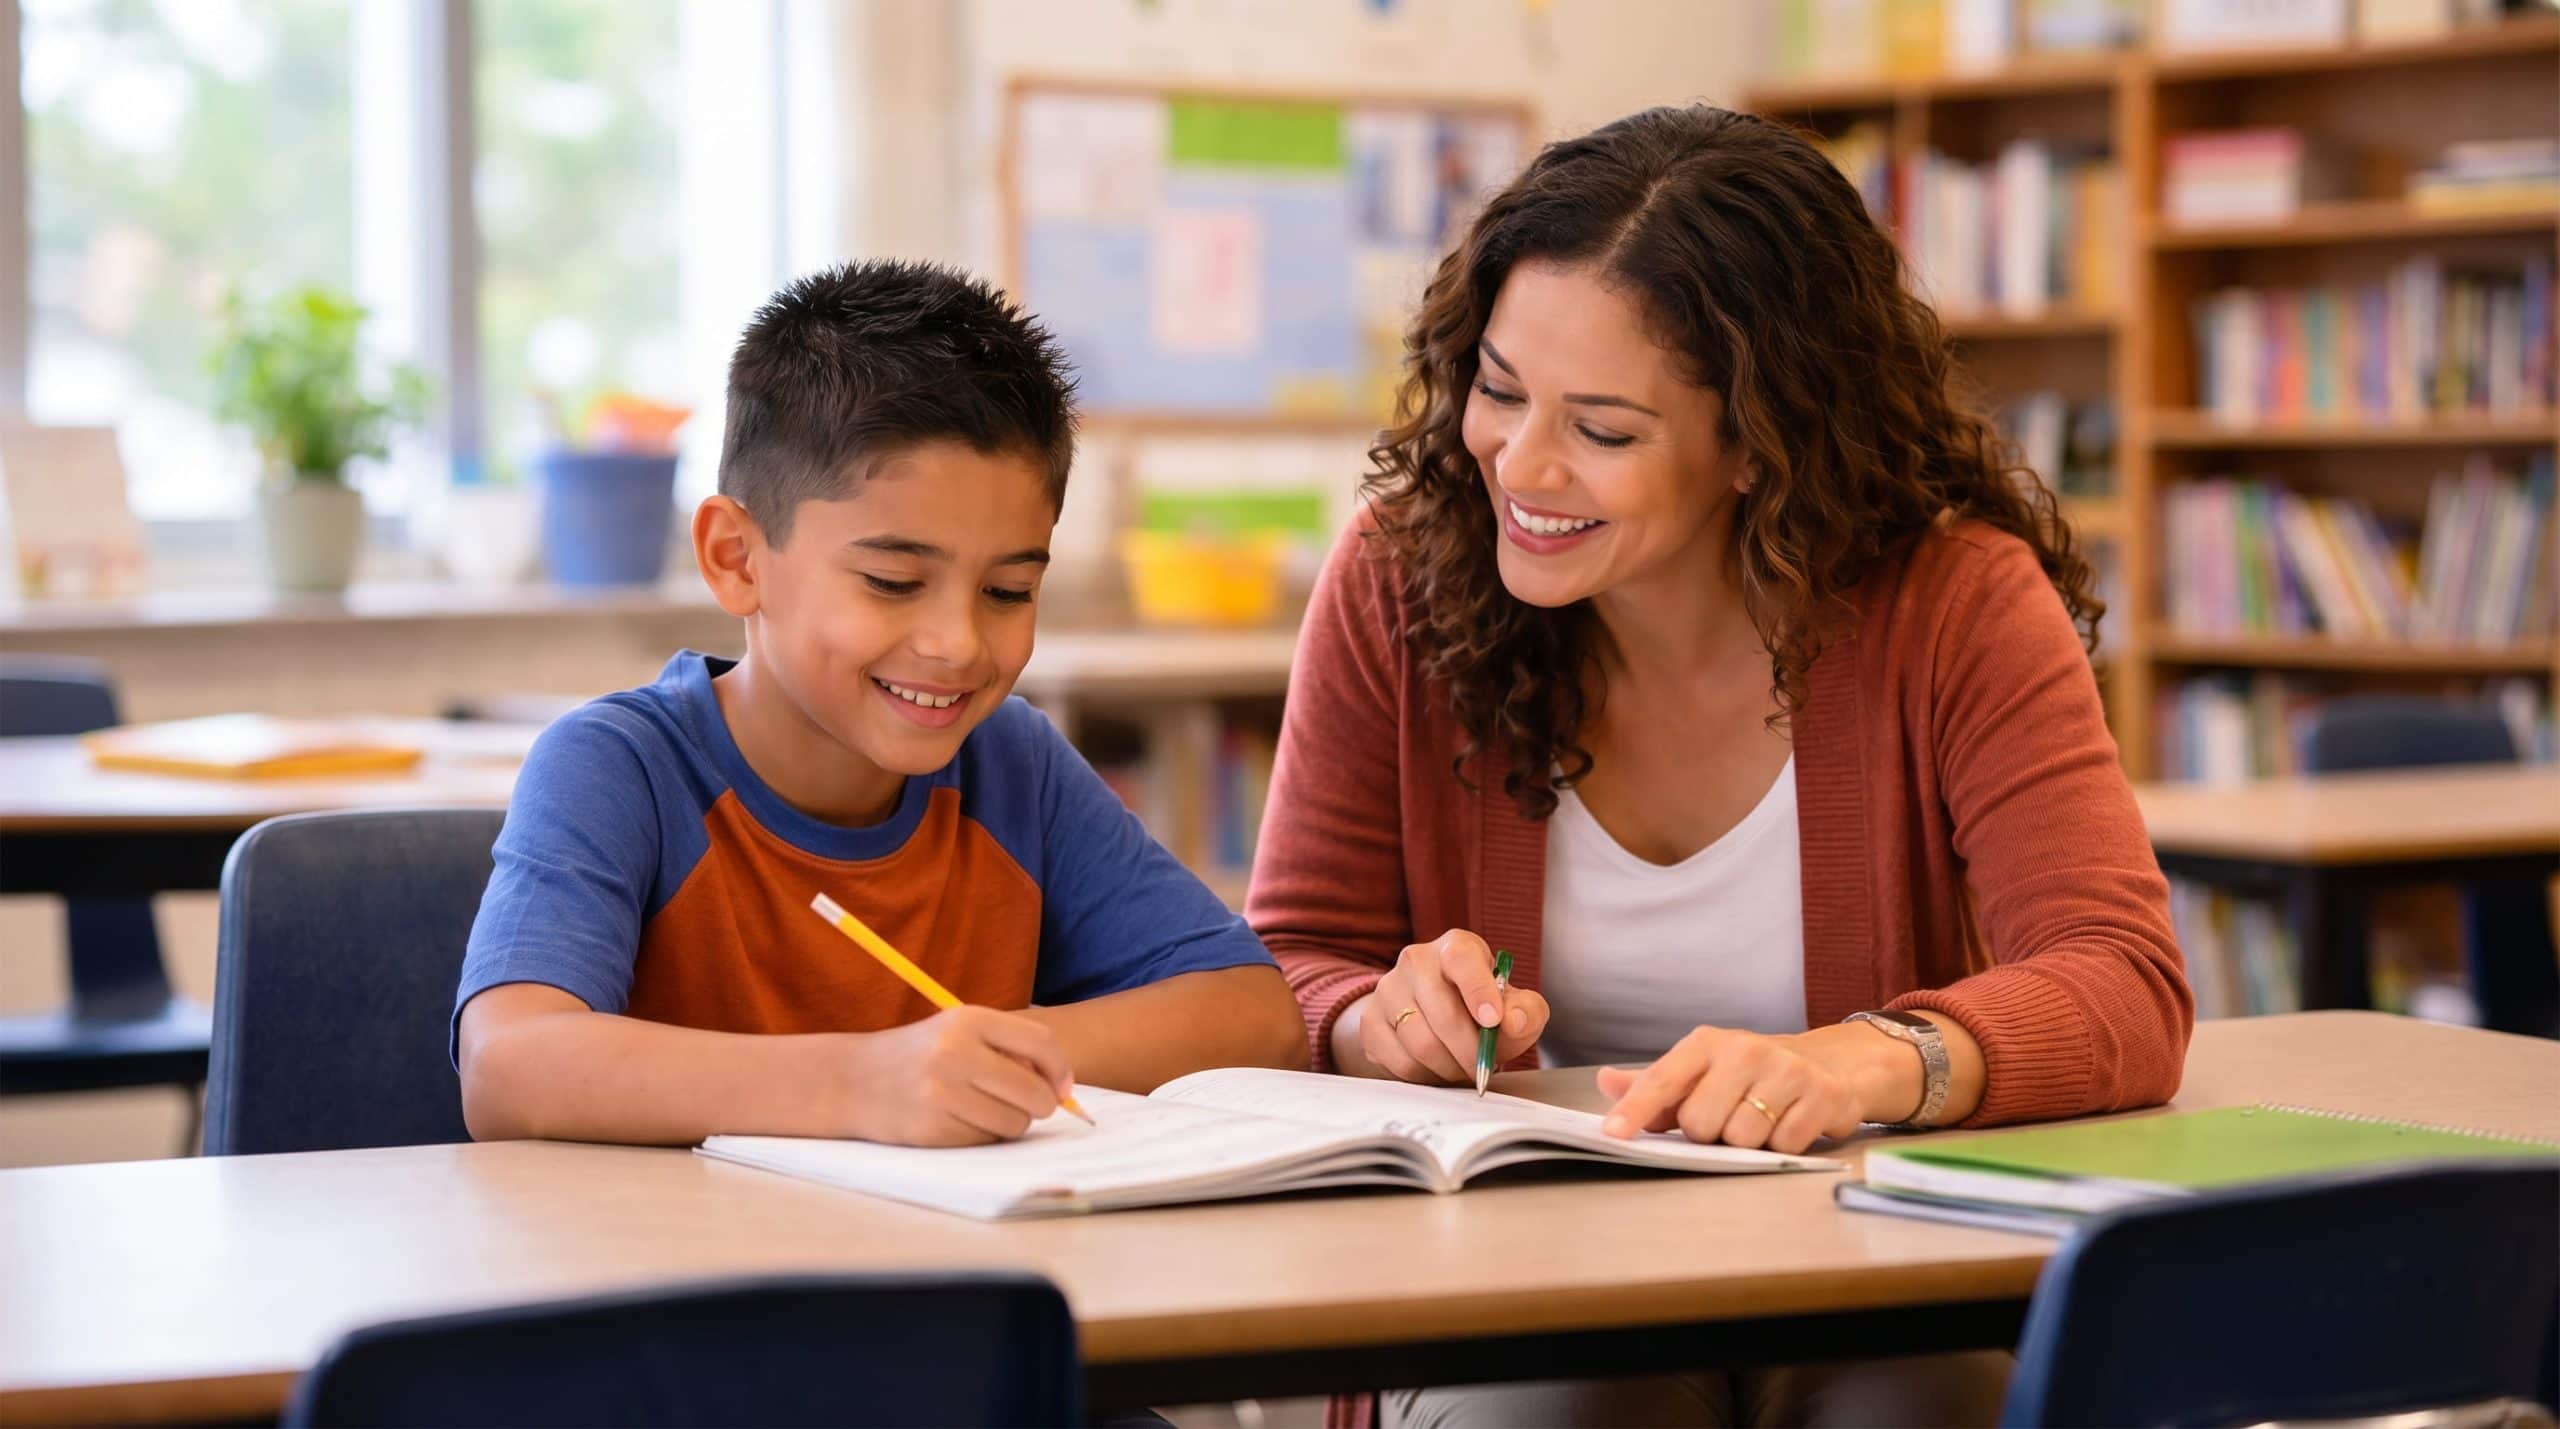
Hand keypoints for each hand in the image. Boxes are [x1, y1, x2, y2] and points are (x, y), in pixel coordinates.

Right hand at [842, 1006, 1074, 1146]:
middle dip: (1040, 1105)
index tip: (1063, 1088)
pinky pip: (986, 1142)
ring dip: (1008, 1123)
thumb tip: (1064, 1090)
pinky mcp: (932, 1127)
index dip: (1061, 1070)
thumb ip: (1009, 1049)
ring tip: (982, 1110)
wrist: (852, 1080)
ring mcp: (942, 1092)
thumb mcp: (959, 1032)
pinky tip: (956, 1121)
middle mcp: (956, 1052)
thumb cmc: (920, 1056)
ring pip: (1015, 1123)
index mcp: (969, 1020)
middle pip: (1035, 1092)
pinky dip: (981, 1137)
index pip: (1041, 1044)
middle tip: (1025, 1106)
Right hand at [1338, 929, 1548, 1083]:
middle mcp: (1416, 960)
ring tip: (1461, 1069)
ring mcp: (1387, 990)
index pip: (1462, 959)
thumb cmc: (1482, 1009)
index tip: (1493, 1022)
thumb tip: (1512, 1021)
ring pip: (1420, 1043)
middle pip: (1443, 1014)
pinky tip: (1437, 1069)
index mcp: (1456, 947)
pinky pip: (1399, 1061)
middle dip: (1470, 1051)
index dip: (1478, 991)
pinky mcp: (1370, 1021)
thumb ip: (1527, 1011)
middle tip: (1483, 1067)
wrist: (1436, 1016)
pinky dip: (1425, 1076)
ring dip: (1449, 1068)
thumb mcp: (1515, 1006)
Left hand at [1595, 1024, 1902, 1154]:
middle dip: (1709, 1133)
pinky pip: (1784, 1146)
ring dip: (1748, 1142)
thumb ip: (1656, 1085)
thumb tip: (1606, 1081)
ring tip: (1762, 1119)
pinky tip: (1791, 1122)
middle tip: (1728, 1117)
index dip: (1635, 1109)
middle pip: (1701, 1122)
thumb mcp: (1703, 1070)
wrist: (1831, 1062)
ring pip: (1742, 1138)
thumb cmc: (1752, 1073)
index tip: (1612, 1133)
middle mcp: (1745, 1050)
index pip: (1662, 1079)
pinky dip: (1783, 1145)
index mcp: (1707, 1043)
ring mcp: (1787, 1071)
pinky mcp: (1822, 1095)